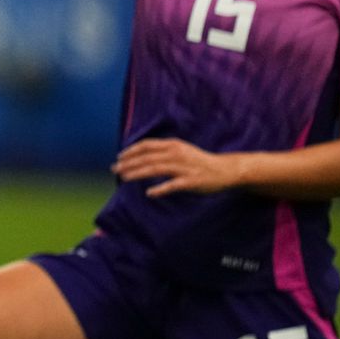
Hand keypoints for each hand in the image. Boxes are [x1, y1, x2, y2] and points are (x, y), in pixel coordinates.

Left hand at [113, 138, 243, 196]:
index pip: (147, 145)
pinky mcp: (191, 181)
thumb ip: (163, 151)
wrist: (224, 170)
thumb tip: (141, 156)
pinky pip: (172, 185)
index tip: (119, 157)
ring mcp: (184, 168)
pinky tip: (149, 194)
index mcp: (173, 145)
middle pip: (147, 157)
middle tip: (114, 170)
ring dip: (137, 173)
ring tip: (124, 178)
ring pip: (155, 168)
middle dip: (128, 163)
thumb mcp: (181, 150)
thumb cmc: (199, 161)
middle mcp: (177, 154)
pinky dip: (160, 189)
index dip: (131, 151)